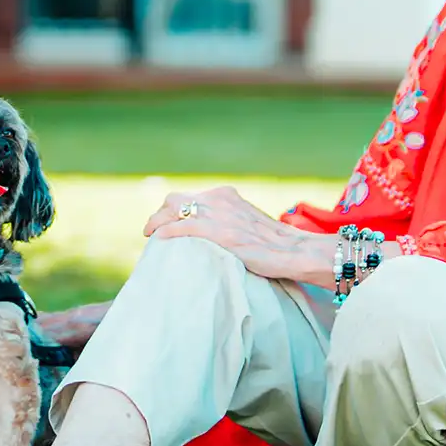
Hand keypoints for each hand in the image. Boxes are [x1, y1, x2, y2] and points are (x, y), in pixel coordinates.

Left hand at [143, 186, 327, 283]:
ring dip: (157, 222)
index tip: (165, 221)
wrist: (296, 251)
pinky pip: (184, 228)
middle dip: (160, 213)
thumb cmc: (275, 243)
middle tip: (151, 229)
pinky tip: (159, 240)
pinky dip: (167, 232)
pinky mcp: (221, 233)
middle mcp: (220, 200)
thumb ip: (230, 220)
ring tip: (150, 235)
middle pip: (176, 199)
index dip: (173, 209)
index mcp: (227, 195)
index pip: (190, 197)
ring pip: (175, 211)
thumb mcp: (248, 221)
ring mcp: (220, 215)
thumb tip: (214, 232)